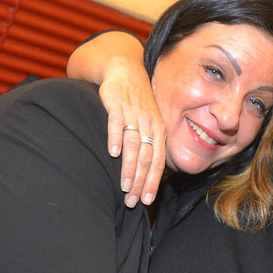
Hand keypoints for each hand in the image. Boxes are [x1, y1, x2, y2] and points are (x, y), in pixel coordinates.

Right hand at [98, 58, 164, 207]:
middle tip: (132, 201)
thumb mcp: (149, 124)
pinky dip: (115, 138)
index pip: (158, 162)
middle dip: (140, 182)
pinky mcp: (116, 104)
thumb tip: (147, 175)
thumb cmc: (137, 104)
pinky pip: (117, 123)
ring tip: (124, 186)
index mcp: (159, 131)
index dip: (153, 182)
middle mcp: (149, 123)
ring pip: (134, 144)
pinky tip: (112, 153)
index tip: (147, 201)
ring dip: (129, 167)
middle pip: (146, 158)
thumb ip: (149, 146)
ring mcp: (133, 114)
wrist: (126, 71)